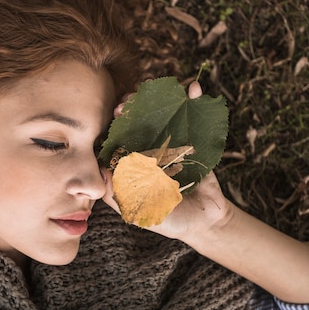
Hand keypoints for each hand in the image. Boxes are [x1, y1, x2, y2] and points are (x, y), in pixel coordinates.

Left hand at [101, 81, 233, 242]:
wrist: (206, 222)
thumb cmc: (169, 219)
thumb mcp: (139, 213)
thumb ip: (118, 196)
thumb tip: (102, 172)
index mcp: (136, 162)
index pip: (122, 136)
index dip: (117, 123)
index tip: (116, 111)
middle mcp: (152, 148)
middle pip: (140, 120)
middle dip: (133, 106)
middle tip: (128, 100)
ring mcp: (174, 142)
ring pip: (164, 114)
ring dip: (159, 97)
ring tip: (156, 87)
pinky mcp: (196, 141)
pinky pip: (195, 117)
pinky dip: (194, 101)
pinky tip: (192, 88)